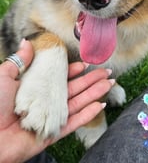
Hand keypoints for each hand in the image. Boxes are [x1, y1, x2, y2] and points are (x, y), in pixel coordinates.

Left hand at [0, 40, 112, 162]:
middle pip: (73, 90)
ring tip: (110, 84)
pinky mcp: (51, 134)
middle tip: (107, 72)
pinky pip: (73, 123)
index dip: (73, 70)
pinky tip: (100, 105)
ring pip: (77, 104)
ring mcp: (50, 118)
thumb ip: (20, 60)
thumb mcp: (5, 76)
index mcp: (36, 89)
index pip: (59, 78)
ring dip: (94, 94)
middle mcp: (45, 103)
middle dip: (91, 80)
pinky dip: (88, 115)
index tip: (85, 64)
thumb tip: (28, 41)